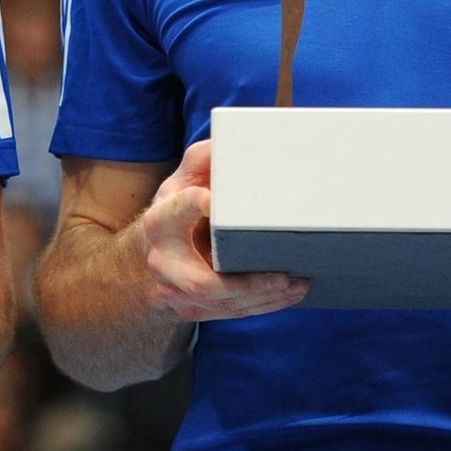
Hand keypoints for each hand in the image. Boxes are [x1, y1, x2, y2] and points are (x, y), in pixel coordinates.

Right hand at [139, 139, 307, 322]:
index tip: (213, 200)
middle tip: (283, 276)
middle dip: (246, 284)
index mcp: (161, 220)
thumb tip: (236, 137)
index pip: (176, 211)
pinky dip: (263, 306)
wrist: (153, 253)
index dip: (193, 206)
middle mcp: (163, 261)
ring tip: (298, 284)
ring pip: (223, 304)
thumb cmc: (179, 208)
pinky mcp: (193, 310)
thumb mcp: (185, 178)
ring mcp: (176, 291)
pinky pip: (231, 312)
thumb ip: (205, 159)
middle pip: (202, 283)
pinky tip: (288, 295)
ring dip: (264, 298)